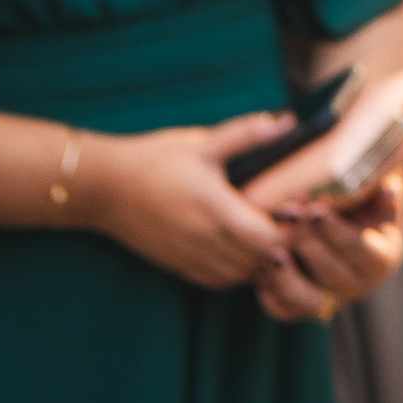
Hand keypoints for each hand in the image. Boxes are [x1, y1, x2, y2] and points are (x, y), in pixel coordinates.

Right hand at [78, 115, 296, 291]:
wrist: (102, 188)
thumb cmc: (152, 161)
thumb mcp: (200, 143)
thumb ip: (245, 134)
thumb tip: (285, 121)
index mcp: (213, 207)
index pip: (268, 235)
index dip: (291, 227)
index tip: (300, 208)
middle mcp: (204, 238)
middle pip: (263, 259)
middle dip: (285, 243)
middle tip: (293, 221)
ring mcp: (191, 256)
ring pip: (245, 274)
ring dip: (264, 260)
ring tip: (270, 235)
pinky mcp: (180, 266)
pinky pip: (222, 281)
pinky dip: (240, 271)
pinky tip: (244, 249)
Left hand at [256, 172, 402, 322]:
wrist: (341, 219)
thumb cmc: (357, 199)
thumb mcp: (374, 192)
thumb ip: (379, 190)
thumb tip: (387, 192)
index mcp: (382, 259)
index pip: (362, 251)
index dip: (337, 231)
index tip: (315, 209)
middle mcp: (359, 285)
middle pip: (331, 272)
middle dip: (306, 242)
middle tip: (286, 214)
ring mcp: (331, 299)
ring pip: (307, 301)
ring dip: (287, 277)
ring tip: (271, 252)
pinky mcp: (303, 306)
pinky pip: (284, 311)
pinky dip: (269, 294)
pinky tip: (260, 267)